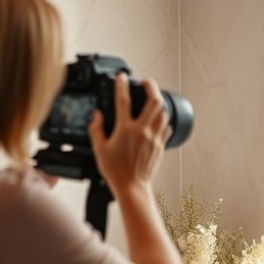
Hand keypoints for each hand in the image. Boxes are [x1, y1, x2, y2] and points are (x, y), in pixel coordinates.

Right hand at [89, 73, 170, 193]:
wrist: (132, 186)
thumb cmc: (115, 170)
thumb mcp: (99, 148)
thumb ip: (96, 129)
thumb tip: (96, 115)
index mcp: (125, 129)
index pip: (123, 100)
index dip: (122, 85)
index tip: (122, 77)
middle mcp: (142, 131)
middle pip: (154, 101)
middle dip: (151, 86)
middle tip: (145, 82)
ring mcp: (154, 137)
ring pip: (163, 112)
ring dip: (158, 102)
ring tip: (152, 99)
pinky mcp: (161, 145)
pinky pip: (166, 127)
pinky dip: (163, 119)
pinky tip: (158, 118)